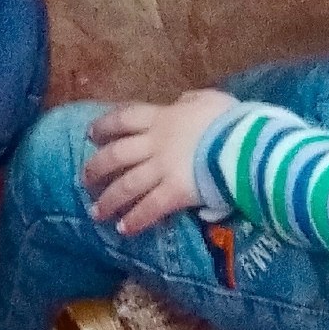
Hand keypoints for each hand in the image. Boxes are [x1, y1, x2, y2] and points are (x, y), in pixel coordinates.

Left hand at [84, 92, 235, 235]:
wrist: (242, 144)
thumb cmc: (230, 119)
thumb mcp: (208, 99)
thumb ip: (191, 101)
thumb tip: (182, 102)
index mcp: (162, 118)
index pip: (123, 119)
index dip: (104, 126)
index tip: (91, 134)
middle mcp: (155, 144)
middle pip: (116, 155)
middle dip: (97, 168)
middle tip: (86, 179)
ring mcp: (162, 169)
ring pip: (126, 185)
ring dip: (108, 200)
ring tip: (96, 213)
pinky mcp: (174, 193)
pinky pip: (150, 208)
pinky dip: (135, 220)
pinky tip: (124, 230)